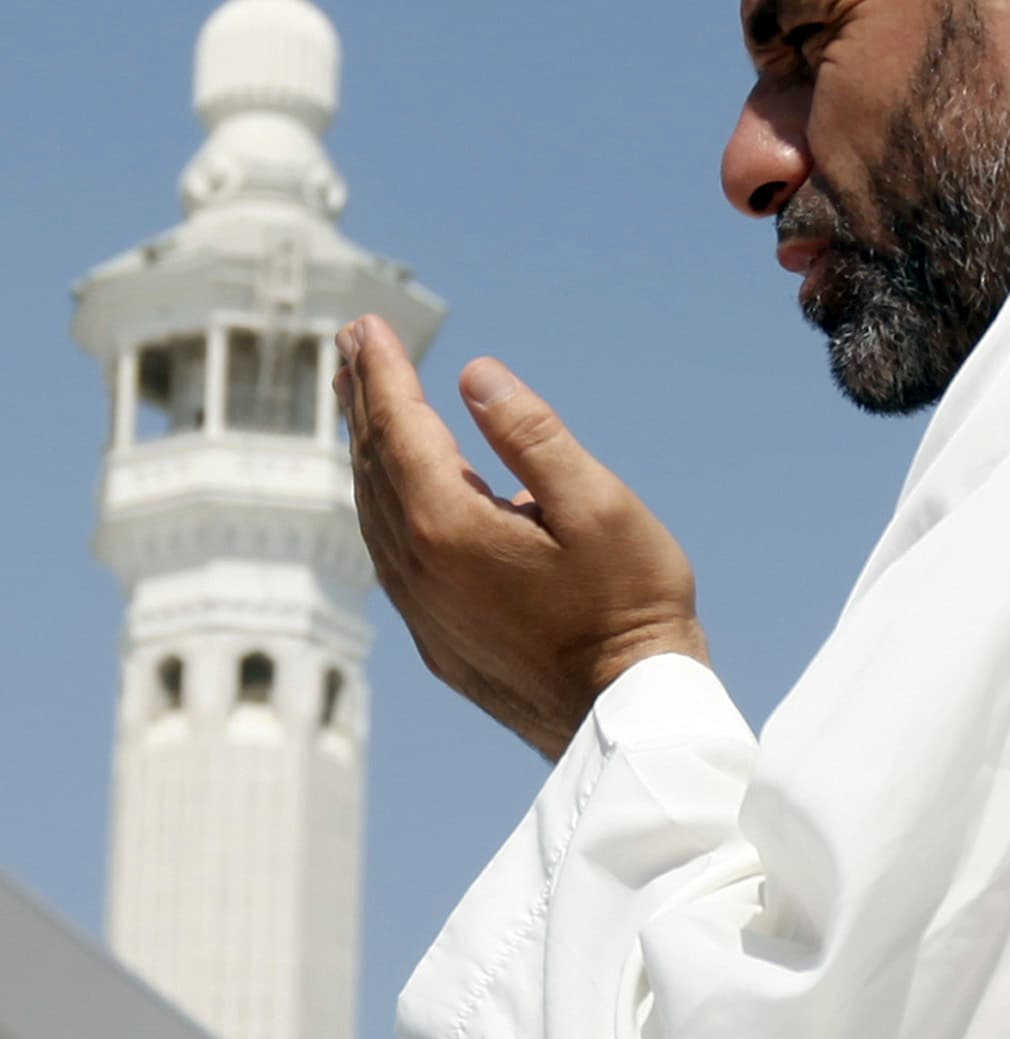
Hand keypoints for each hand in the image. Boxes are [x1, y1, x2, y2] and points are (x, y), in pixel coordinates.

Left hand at [335, 316, 706, 757]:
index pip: (401, 427)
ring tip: (364, 403)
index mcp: (449, 525)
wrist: (625, 713)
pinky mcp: (435, 636)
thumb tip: (474, 376)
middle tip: (350, 345)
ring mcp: (420, 607)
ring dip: (366, 449)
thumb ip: (533, 437)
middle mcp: (416, 566)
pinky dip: (380, 501)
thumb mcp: (599, 506)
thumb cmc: (629, 605)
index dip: (383, 371)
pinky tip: (392, 491)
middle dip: (363, 399)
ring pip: (372, 509)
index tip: (366, 324)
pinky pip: (387, 550)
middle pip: (373, 464)